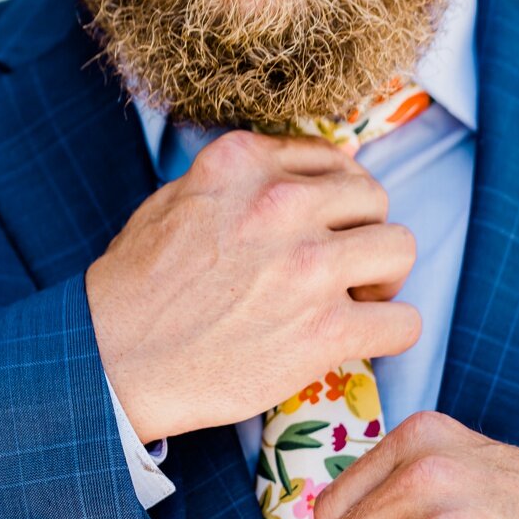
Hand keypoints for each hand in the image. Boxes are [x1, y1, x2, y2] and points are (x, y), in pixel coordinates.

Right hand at [86, 131, 419, 443]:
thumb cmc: (137, 287)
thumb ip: (242, 183)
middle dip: (367, 234)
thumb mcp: (177, 199)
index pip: (334, 160)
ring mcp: (309, 267)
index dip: (339, 200)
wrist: (114, 358)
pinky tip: (365, 340)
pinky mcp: (326, 330)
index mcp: (245, 164)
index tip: (328, 228)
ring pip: (400, 250)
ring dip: (386, 279)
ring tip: (358, 302)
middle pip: (375, 200)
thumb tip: (296, 181)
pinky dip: (393, 332)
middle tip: (347, 270)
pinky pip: (403, 322)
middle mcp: (282, 205)